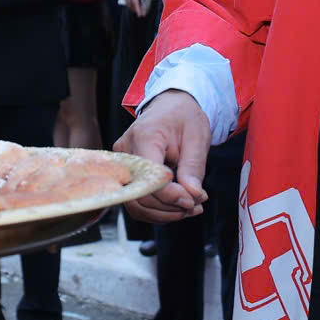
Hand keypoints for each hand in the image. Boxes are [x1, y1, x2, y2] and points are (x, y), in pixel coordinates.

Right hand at [117, 90, 209, 219]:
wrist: (171, 106)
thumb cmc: (184, 116)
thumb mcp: (197, 137)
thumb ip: (193, 167)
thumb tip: (193, 195)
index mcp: (144, 136)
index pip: (150, 177)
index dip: (171, 196)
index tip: (193, 200)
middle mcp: (126, 151)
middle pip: (140, 195)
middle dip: (170, 207)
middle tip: (196, 205)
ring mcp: (122, 164)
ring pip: (136, 203)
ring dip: (164, 212)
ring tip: (190, 207)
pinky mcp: (126, 174)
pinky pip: (137, 200)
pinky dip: (157, 209)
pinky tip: (177, 206)